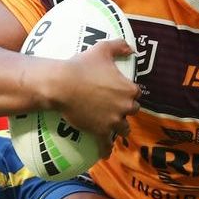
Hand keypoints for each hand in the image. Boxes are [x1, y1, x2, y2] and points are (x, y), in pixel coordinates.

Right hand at [54, 38, 140, 154]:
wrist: (62, 84)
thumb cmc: (82, 66)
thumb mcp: (102, 50)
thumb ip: (119, 46)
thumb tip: (132, 48)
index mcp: (128, 89)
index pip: (136, 93)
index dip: (129, 93)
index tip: (123, 92)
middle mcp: (124, 107)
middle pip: (132, 110)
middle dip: (126, 109)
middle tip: (116, 107)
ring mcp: (113, 121)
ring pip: (124, 128)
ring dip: (120, 127)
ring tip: (115, 127)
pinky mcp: (100, 132)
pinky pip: (106, 144)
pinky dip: (106, 149)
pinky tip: (105, 153)